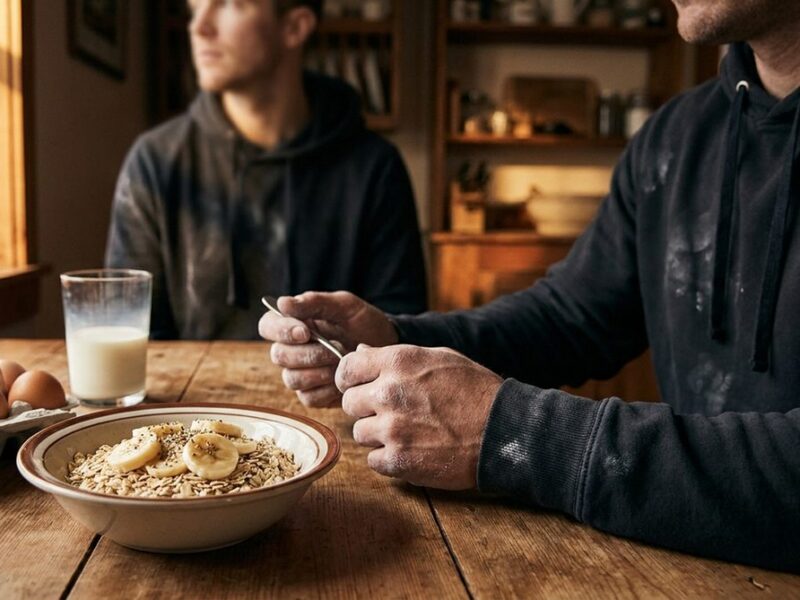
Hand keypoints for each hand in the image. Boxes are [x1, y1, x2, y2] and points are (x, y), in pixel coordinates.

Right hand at [258, 291, 397, 407]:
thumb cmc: (364, 322)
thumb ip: (315, 303)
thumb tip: (281, 303)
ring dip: (318, 371)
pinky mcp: (314, 395)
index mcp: (293, 323)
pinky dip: (327, 389)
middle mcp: (291, 350)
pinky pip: (309, 397)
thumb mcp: (345, 306)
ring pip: (292, 379)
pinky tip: (343, 379)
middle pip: (279, 356)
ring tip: (342, 362)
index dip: (281, 331)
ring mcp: (301, 374)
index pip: (268, 326)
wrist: (386, 346)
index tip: (305, 332)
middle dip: (308, 353)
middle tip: (336, 349)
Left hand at [336, 344, 502, 488]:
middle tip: (393, 412)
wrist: (502, 431)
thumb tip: (359, 352)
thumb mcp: (438, 358)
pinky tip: (413, 450)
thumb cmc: (475, 391)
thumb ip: (395, 357)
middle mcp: (388, 392)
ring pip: (359, 433)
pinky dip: (389, 459)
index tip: (360, 387)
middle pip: (349, 403)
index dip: (351, 379)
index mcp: (397, 362)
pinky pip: (373, 460)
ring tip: (409, 432)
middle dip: (366, 408)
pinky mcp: (398, 460)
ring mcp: (391, 428)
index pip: (346, 368)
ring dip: (378, 435)